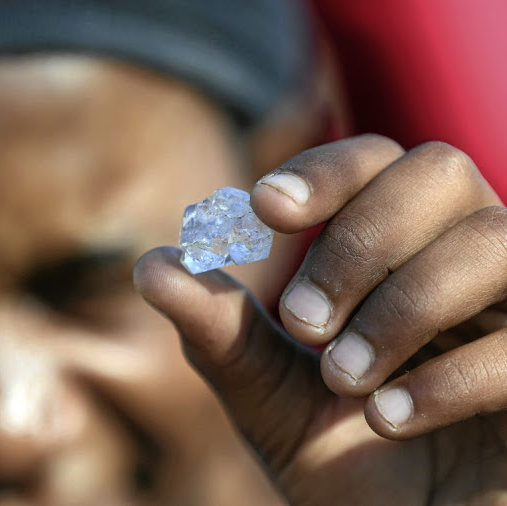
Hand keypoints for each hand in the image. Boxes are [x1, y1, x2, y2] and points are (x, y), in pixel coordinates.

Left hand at [135, 135, 506, 504]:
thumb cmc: (344, 463)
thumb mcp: (268, 395)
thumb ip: (219, 331)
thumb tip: (151, 265)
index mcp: (403, 252)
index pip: (377, 161)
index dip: (325, 169)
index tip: (263, 207)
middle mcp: (467, 262)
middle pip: (437, 172)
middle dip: (360, 240)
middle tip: (301, 321)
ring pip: (493, 239)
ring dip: (402, 306)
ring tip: (342, 378)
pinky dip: (450, 377)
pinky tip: (390, 419)